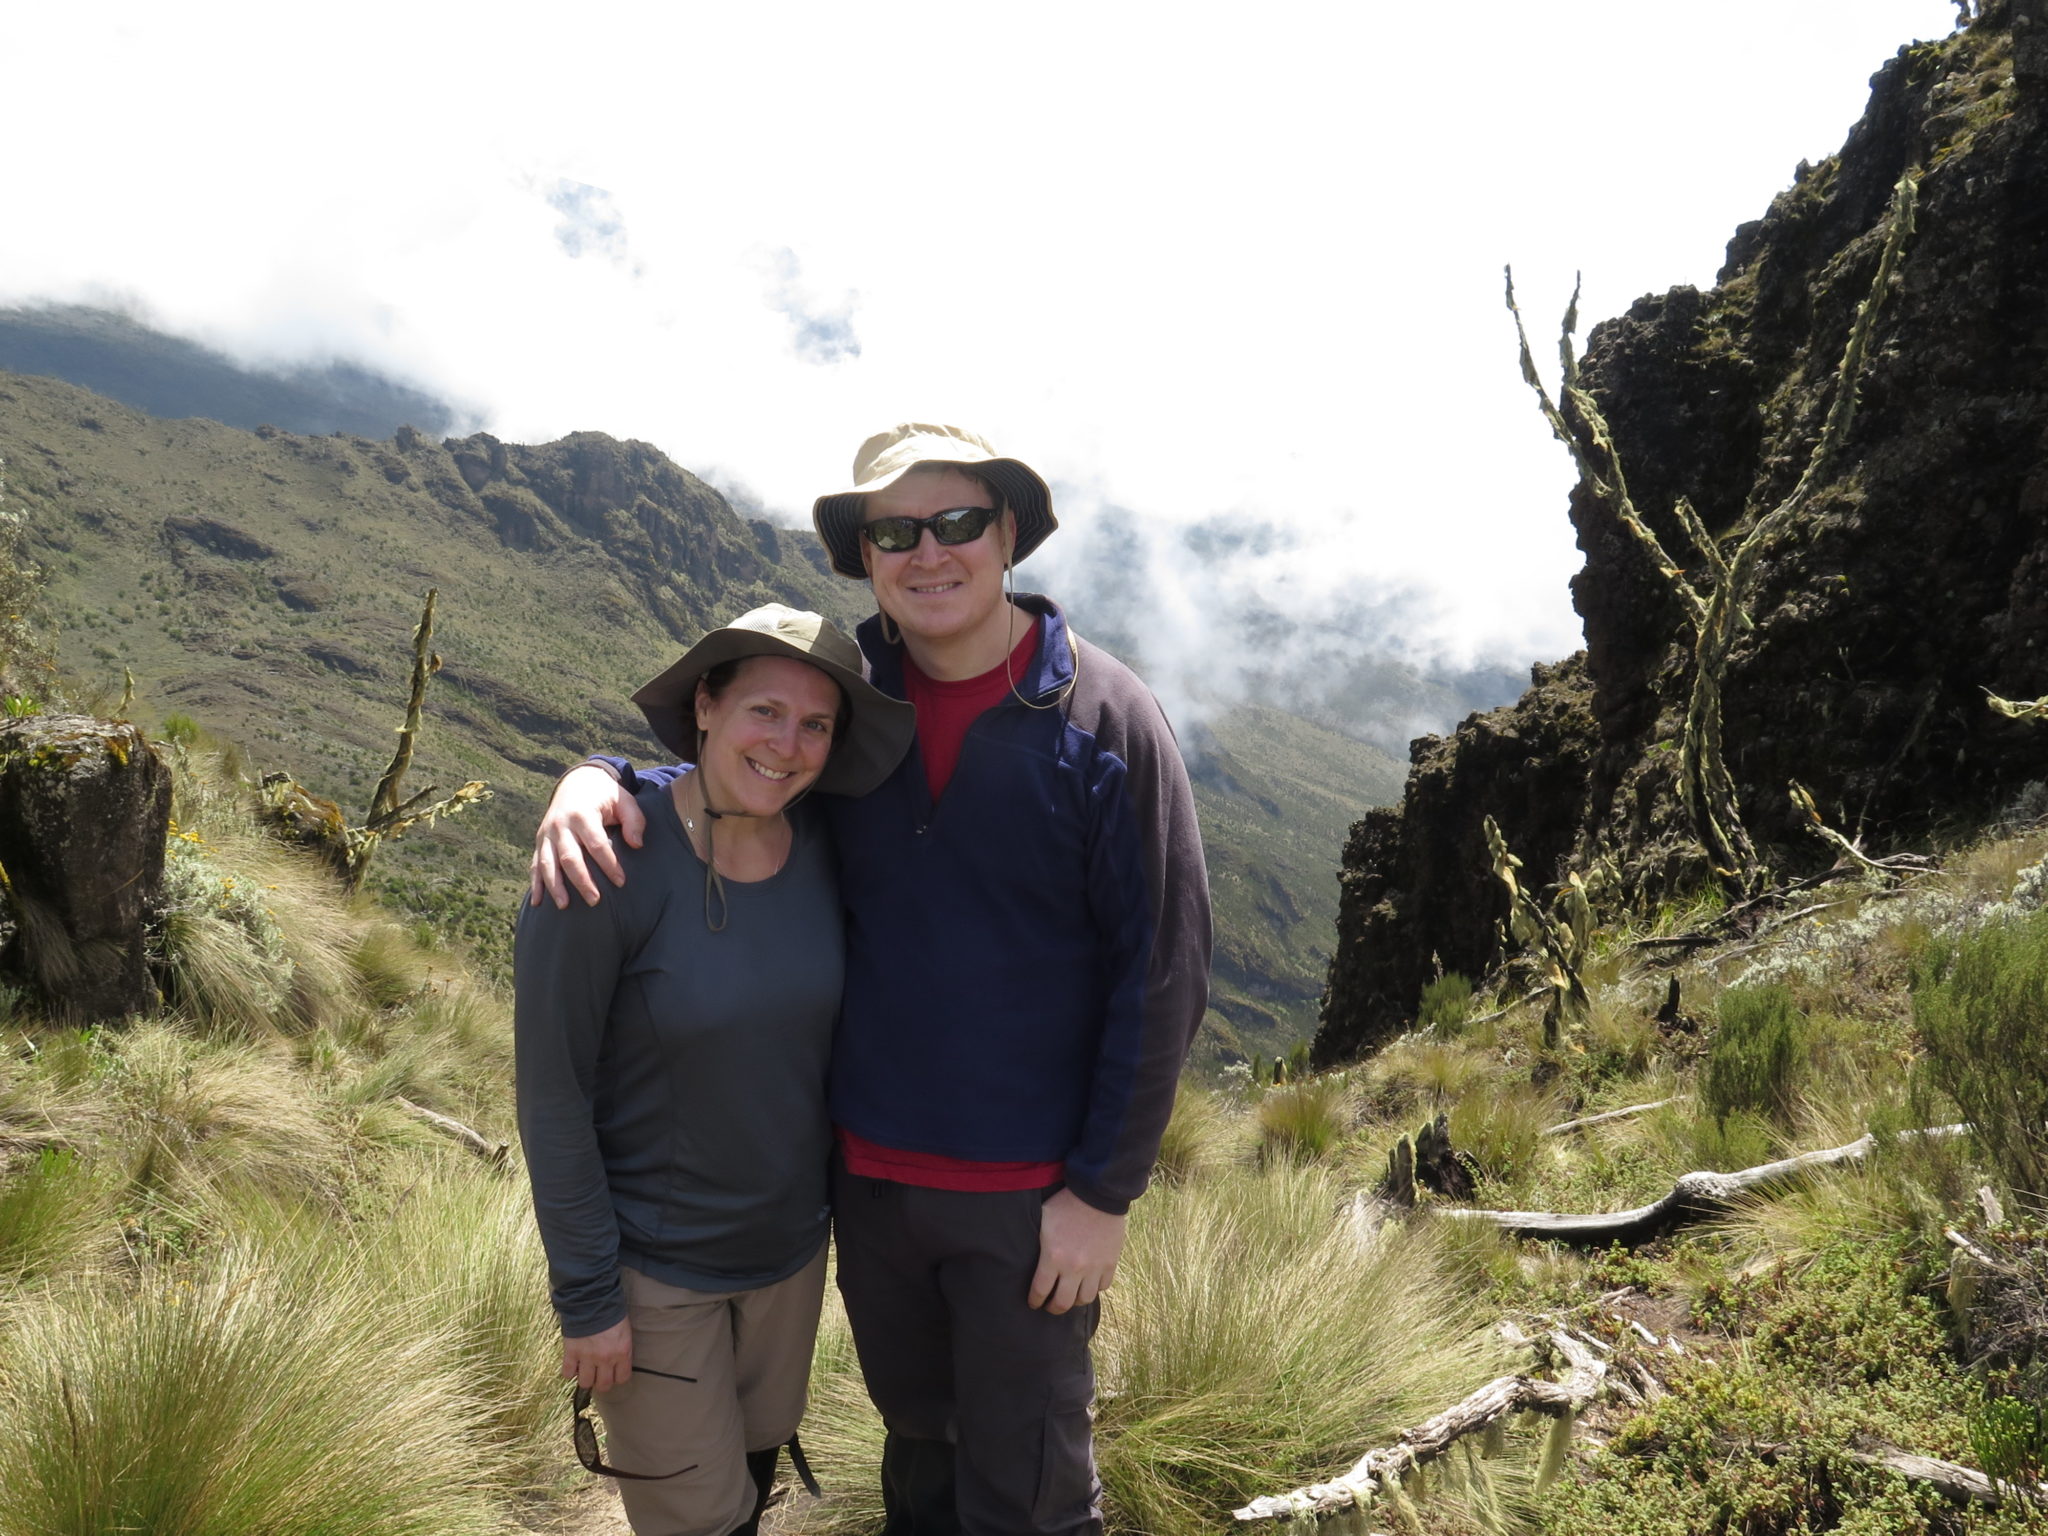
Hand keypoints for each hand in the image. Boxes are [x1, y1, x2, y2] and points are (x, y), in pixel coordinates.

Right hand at [530, 765, 643, 907]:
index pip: (596, 844)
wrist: (577, 781)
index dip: (609, 864)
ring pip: (548, 863)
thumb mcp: (624, 800)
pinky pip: (535, 864)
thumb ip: (634, 820)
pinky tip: (538, 902)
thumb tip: (636, 845)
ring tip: (564, 906)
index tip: (621, 882)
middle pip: (570, 857)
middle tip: (595, 901)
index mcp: (582, 813)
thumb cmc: (605, 796)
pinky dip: (536, 883)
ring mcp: (547, 833)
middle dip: (582, 881)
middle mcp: (561, 824)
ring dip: (555, 886)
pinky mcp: (540, 840)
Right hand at [562, 1316, 632, 1392]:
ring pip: (585, 1382)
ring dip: (585, 1378)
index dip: (617, 1377)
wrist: (592, 1299)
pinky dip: (569, 1371)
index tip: (613, 1373)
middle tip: (598, 1374)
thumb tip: (617, 1364)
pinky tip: (573, 1364)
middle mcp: (606, 1358)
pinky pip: (567, 1372)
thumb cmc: (611, 1312)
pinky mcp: (572, 1352)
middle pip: (603, 1385)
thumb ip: (621, 1350)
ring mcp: (587, 1356)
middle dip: (601, 1382)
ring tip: (585, 1370)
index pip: (622, 1378)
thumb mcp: (624, 1332)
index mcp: (622, 1352)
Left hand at [1029, 1188, 1125, 1313]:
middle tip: (1050, 1306)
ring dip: (1075, 1300)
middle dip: (1053, 1308)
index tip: (1033, 1303)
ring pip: (1084, 1299)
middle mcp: (1074, 1267)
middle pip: (1062, 1303)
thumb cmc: (1065, 1203)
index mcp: (1053, 1257)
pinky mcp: (1110, 1262)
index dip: (1034, 1300)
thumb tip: (1019, 1250)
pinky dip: (1094, 1287)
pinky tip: (1088, 1283)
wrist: (1097, 1193)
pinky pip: (1103, 1286)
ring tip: (1070, 1296)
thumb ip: (1035, 1240)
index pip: (1040, 1291)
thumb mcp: (1042, 1219)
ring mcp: (1094, 1267)